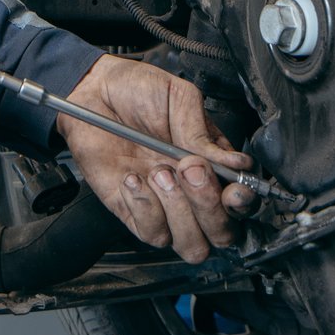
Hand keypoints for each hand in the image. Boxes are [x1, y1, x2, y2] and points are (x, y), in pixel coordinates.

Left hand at [57, 56, 254, 263]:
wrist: (92, 91)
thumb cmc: (136, 91)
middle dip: (208, 206)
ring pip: (191, 244)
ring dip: (178, 210)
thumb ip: (203, 131)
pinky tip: (133, 178)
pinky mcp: (132, 212)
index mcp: (212, 164)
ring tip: (158, 172)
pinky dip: (145, 208)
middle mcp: (191, 191)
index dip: (242, 203)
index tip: (232, 189)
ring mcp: (163, 205)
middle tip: (189, 168)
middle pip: (221, 233)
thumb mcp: (177, 97)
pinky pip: (151, 233)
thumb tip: (236, 164)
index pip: (242, 202)